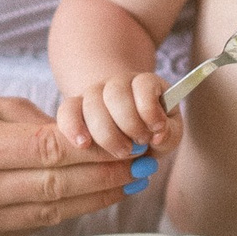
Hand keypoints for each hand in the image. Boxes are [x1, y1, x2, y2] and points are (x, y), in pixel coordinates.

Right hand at [0, 95, 151, 235]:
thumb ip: (34, 121)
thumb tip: (88, 136)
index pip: (49, 151)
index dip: (96, 151)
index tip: (132, 145)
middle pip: (56, 187)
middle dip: (107, 177)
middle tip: (142, 166)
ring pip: (51, 212)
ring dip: (96, 199)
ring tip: (128, 182)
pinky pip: (35, 225)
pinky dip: (67, 211)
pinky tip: (91, 196)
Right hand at [54, 73, 179, 157]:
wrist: (129, 135)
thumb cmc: (151, 133)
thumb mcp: (168, 134)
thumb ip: (169, 135)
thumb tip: (157, 137)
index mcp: (145, 84)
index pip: (144, 84)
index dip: (149, 108)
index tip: (156, 129)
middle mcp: (117, 84)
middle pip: (116, 93)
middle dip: (129, 123)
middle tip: (138, 146)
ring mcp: (93, 94)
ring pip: (92, 103)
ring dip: (107, 133)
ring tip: (121, 152)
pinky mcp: (75, 109)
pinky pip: (67, 111)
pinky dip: (73, 127)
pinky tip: (83, 144)